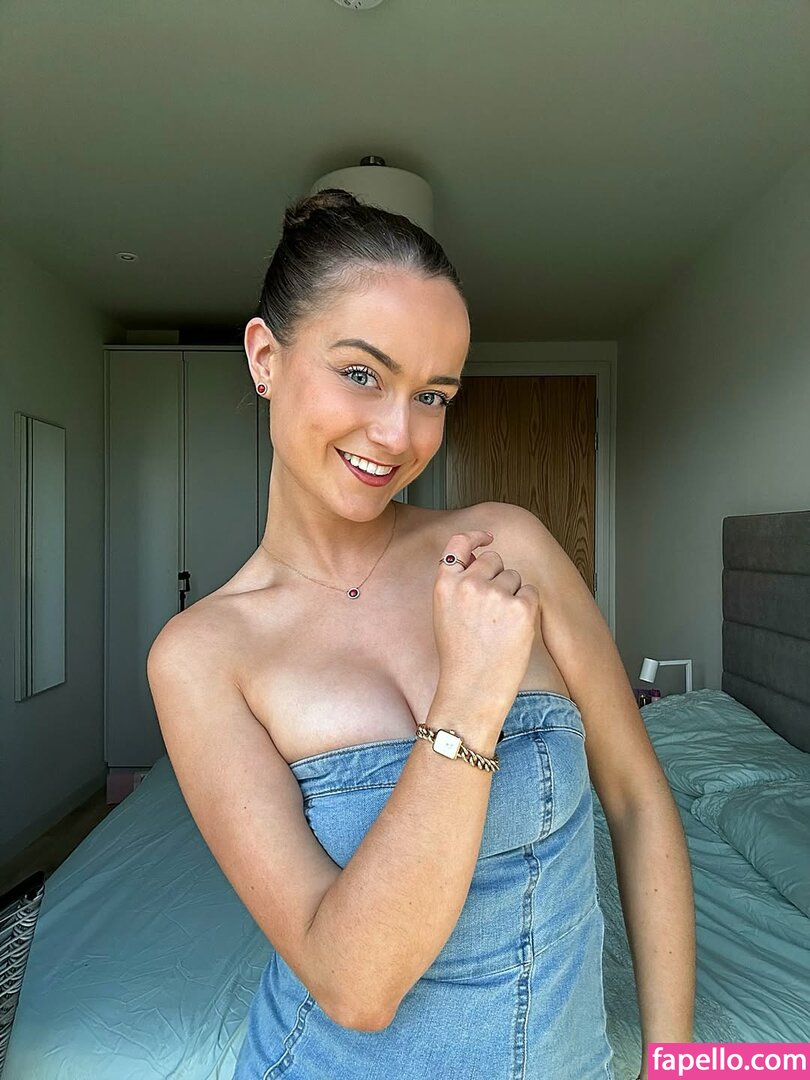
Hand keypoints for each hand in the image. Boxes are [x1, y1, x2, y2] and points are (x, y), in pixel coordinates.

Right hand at [432, 529, 538, 723]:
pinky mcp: (522, 607)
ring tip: (499, 627)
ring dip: (513, 595)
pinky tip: (513, 631)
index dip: (475, 537)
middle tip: (492, 612)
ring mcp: (496, 594)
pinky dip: (528, 609)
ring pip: (515, 577)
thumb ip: (457, 584)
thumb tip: (480, 558)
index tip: (487, 538)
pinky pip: (531, 593)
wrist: (472, 690)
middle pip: (494, 560)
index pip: (459, 544)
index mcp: (446, 585)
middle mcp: (469, 584)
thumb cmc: (460, 658)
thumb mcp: (444, 614)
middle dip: (498, 577)